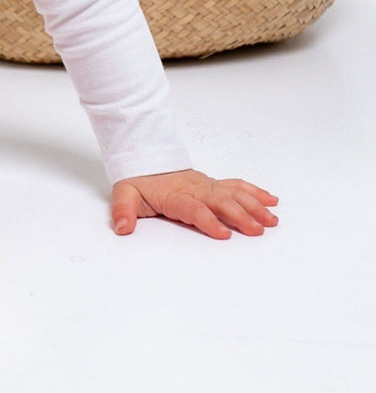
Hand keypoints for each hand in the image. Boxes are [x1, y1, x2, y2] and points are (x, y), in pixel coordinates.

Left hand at [111, 168, 278, 239]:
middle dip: (239, 215)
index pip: (193, 208)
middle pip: (219, 201)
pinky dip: (254, 192)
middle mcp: (194, 188)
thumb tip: (122, 227)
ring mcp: (206, 185)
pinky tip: (271, 200)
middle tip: (257, 230)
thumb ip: (124, 210)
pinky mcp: (214, 183)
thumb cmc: (139, 180)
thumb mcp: (125, 194)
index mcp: (174, 194)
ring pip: (233, 193)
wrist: (145, 158)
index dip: (208, 220)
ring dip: (253, 206)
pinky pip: (236, 185)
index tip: (224, 234)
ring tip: (271, 220)